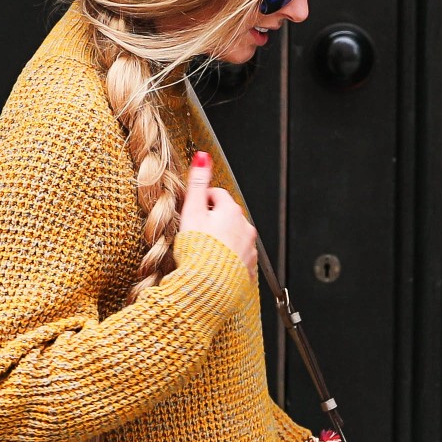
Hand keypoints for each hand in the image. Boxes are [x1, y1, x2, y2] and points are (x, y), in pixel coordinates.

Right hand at [179, 152, 258, 271]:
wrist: (208, 285)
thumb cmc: (198, 250)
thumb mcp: (193, 211)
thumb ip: (198, 183)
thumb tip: (203, 157)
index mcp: (231, 211)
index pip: (217, 195)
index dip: (202, 202)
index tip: (193, 213)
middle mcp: (245, 227)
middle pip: (227, 216)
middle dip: (213, 221)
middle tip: (196, 233)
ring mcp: (249, 248)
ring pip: (234, 236)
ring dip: (221, 240)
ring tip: (204, 251)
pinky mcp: (249, 267)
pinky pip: (238, 257)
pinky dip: (228, 258)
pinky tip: (214, 264)